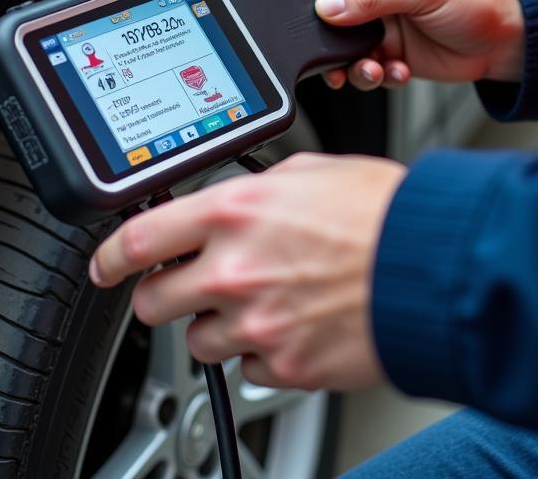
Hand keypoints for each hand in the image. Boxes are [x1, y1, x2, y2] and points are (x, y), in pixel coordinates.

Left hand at [89, 152, 406, 389]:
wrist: (433, 265)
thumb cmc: (382, 211)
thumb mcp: (310, 171)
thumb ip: (253, 189)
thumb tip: (227, 201)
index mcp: (233, 211)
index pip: (138, 241)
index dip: (108, 258)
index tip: (104, 267)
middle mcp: (234, 269)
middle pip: (153, 301)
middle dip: (164, 294)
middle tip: (187, 286)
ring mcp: (256, 322)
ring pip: (198, 340)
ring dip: (217, 323)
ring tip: (260, 301)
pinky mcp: (285, 364)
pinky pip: (248, 367)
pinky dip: (261, 350)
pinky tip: (292, 323)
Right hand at [270, 0, 524, 89]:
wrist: (504, 43)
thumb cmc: (475, 1)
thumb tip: (328, 7)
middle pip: (324, 1)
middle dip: (321, 28)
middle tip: (321, 45)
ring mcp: (377, 19)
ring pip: (338, 41)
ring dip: (347, 61)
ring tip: (367, 68)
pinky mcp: (385, 49)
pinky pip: (360, 64)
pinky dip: (372, 74)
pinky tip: (395, 71)